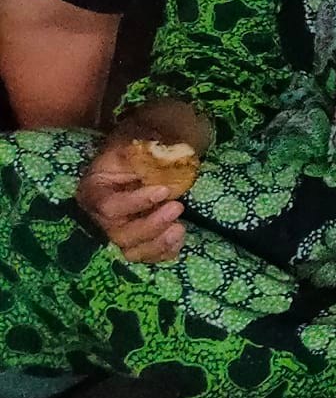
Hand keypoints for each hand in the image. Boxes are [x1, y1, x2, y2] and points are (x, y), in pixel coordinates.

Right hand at [74, 141, 187, 263]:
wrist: (148, 159)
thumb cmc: (137, 150)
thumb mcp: (134, 141)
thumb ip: (139, 149)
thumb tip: (153, 151)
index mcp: (94, 191)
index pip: (108, 206)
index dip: (135, 203)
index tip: (164, 191)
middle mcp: (99, 218)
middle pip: (118, 235)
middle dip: (150, 225)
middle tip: (177, 207)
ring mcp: (117, 233)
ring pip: (131, 252)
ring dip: (157, 244)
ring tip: (180, 228)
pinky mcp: (136, 242)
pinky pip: (147, 257)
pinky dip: (164, 252)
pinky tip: (179, 237)